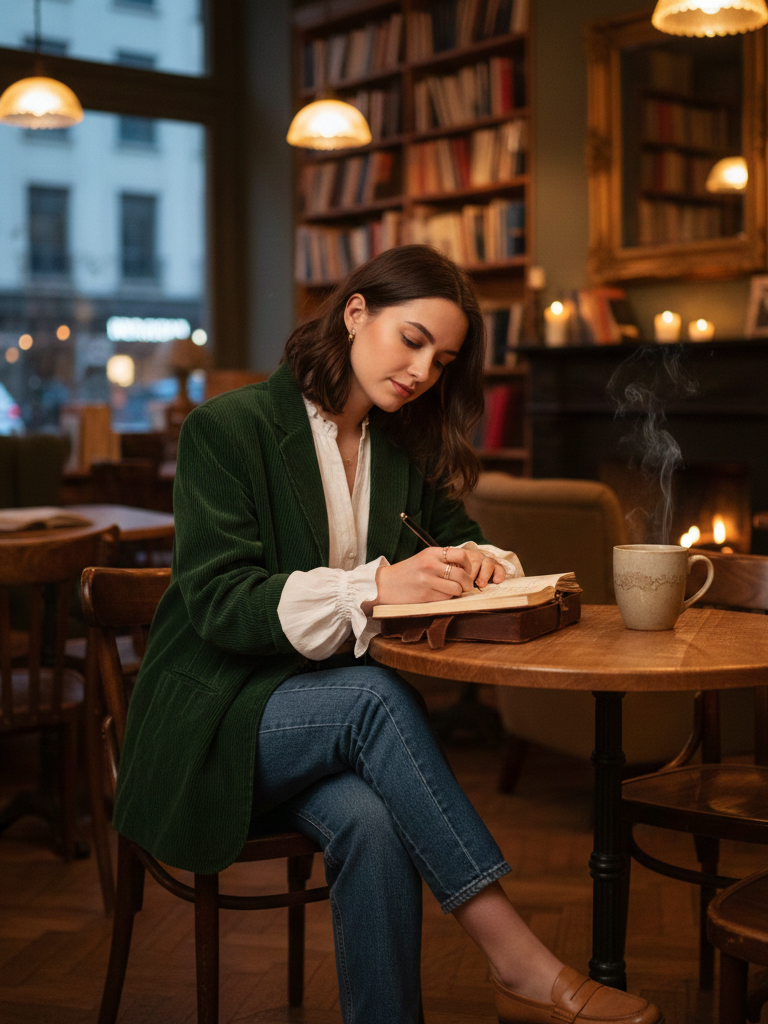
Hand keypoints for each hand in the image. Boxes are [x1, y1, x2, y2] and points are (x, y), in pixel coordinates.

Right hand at [372, 546, 506, 608]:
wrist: (386, 584)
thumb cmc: (409, 572)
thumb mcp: (425, 558)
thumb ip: (443, 560)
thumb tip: (467, 568)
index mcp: (432, 553)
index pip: (461, 555)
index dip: (469, 565)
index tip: (467, 571)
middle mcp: (430, 565)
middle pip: (462, 575)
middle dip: (468, 583)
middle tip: (466, 586)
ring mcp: (428, 581)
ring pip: (456, 589)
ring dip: (459, 592)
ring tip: (454, 591)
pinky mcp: (425, 596)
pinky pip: (446, 598)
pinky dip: (448, 598)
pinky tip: (442, 596)